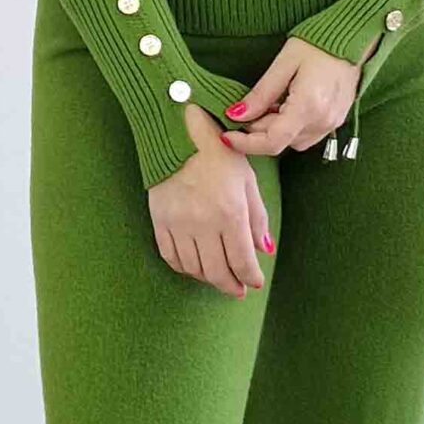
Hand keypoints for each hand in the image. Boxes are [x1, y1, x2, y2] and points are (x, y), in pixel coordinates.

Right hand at [147, 102, 276, 297]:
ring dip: (208, 278)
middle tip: (237, 290)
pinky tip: (194, 266)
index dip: (250, 278)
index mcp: (230, 213)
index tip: (254, 283)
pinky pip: (170, 256)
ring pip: (194, 268)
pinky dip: (184, 267)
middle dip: (230, 285)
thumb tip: (264, 250)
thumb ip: (257, 218)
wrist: (178, 133)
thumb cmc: (219, 153)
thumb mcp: (247, 181)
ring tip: (218, 276)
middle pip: (217, 272)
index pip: (242, 262)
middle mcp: (203, 223)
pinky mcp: (159, 221)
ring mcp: (178, 224)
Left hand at [215, 34, 371, 159]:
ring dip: (275, 129)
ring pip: (293, 141)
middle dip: (258, 130)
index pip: (272, 141)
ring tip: (272, 102)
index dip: (246, 143)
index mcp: (308, 106)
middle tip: (247, 108)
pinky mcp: (336, 120)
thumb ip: (261, 94)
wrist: (353, 38)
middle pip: (281, 142)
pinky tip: (287, 105)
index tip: (227, 136)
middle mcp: (323, 121)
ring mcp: (332, 123)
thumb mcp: (284, 63)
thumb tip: (236, 114)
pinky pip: (307, 134)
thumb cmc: (319, 43)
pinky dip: (291, 126)